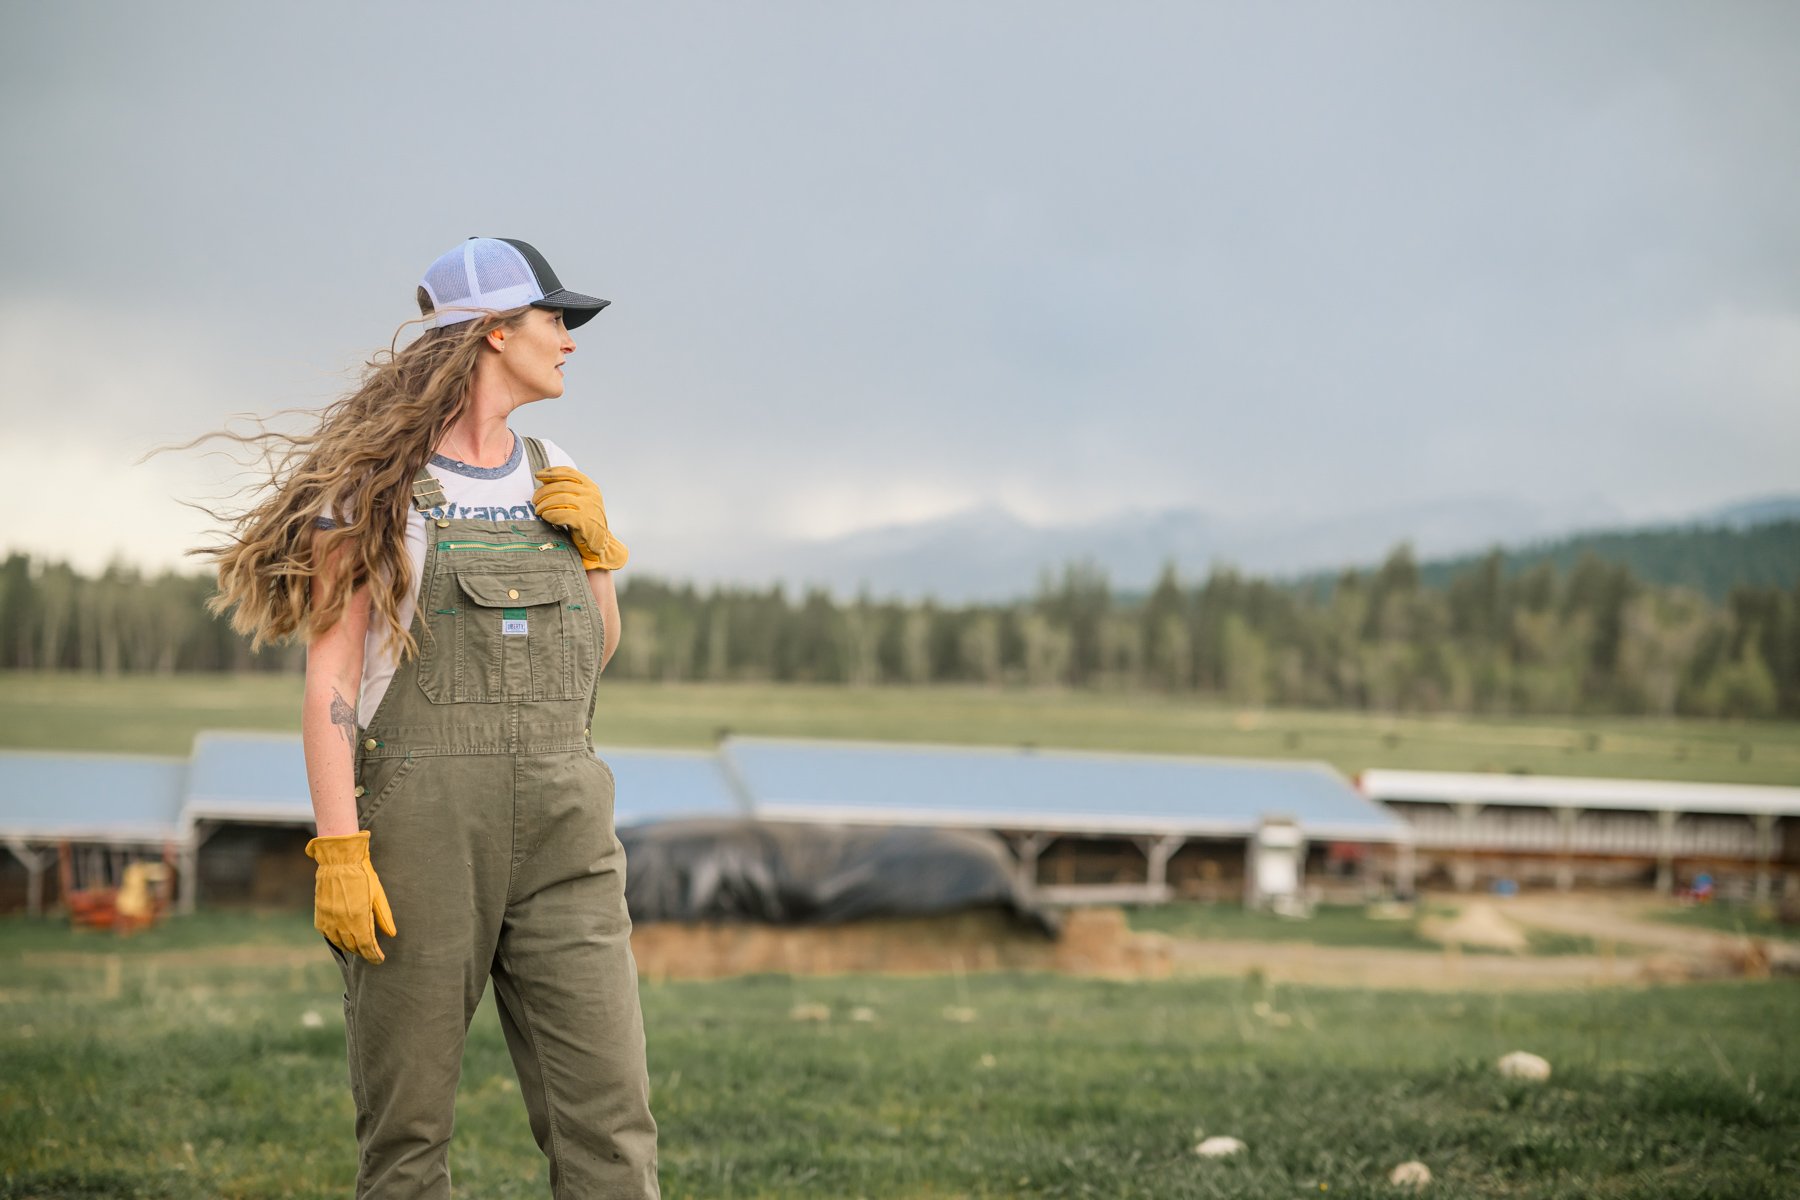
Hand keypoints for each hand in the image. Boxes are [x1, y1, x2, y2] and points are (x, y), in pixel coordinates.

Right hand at [306, 831, 396, 963]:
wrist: (339, 862)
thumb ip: (383, 916)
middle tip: (371, 954)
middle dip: (364, 953)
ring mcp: (329, 920)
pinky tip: (343, 939)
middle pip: (354, 947)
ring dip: (351, 948)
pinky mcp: (320, 916)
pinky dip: (337, 940)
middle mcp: (342, 922)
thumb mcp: (378, 894)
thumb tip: (391, 934)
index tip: (379, 960)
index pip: (367, 946)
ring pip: (340, 943)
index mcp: (359, 918)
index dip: (374, 955)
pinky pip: (328, 935)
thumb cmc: (362, 876)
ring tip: (359, 949)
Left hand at [533, 466, 628, 570]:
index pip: (568, 472)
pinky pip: (562, 514)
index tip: (538, 475)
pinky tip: (545, 516)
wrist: (599, 542)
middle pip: (561, 486)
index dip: (551, 472)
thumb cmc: (584, 520)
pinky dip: (550, 514)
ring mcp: (589, 507)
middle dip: (543, 491)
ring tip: (538, 510)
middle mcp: (591, 494)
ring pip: (560, 499)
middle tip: (534, 500)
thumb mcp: (580, 501)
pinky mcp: (584, 521)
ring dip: (544, 504)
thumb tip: (544, 480)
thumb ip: (566, 490)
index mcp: (590, 486)